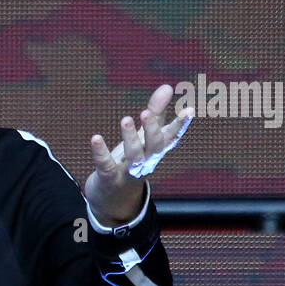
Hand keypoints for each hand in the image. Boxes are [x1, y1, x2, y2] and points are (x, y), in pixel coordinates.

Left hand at [84, 84, 193, 224]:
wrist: (114, 199)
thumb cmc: (132, 161)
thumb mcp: (144, 137)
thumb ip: (156, 112)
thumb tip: (168, 86)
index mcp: (155, 150)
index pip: (171, 136)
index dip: (180, 125)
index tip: (189, 110)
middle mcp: (146, 161)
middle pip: (154, 147)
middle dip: (152, 130)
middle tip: (146, 113)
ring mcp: (128, 172)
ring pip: (133, 156)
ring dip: (130, 138)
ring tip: (125, 119)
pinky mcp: (110, 178)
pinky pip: (106, 166)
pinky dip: (100, 153)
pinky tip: (95, 138)